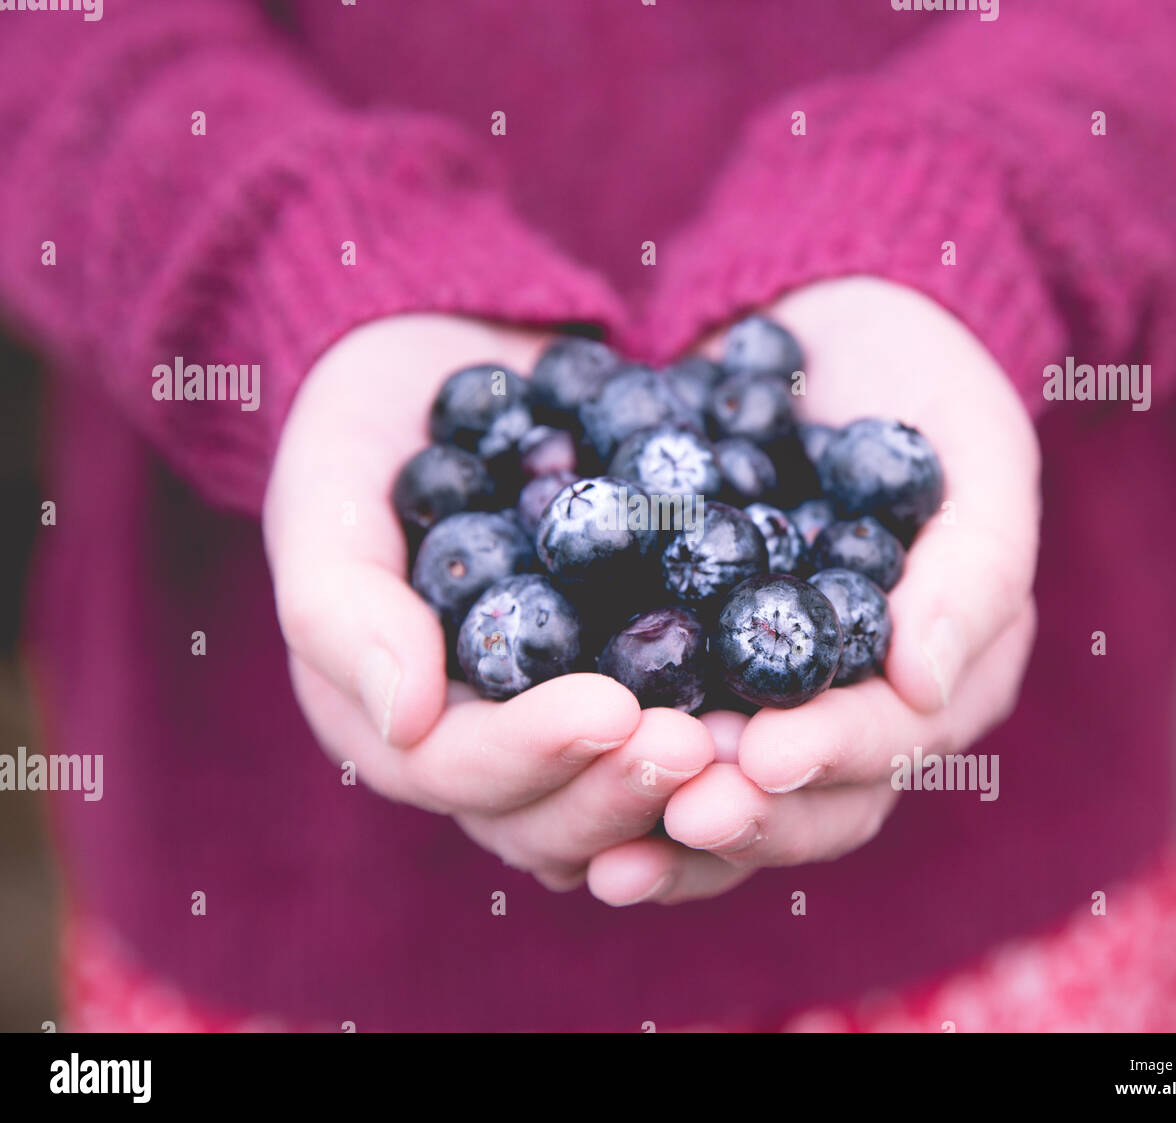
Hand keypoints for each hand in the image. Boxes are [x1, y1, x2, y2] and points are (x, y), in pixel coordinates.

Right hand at [263, 314, 712, 890]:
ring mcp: (562, 723)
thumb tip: (404, 717)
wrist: (470, 364)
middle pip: (547, 819)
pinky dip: (734, 748)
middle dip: (620, 789)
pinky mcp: (637, 686)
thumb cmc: (374, 424)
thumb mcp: (330, 487)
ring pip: (621, 810)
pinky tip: (791, 717)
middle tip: (699, 745)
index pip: (455, 771)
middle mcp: (483, 742)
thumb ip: (341, 602)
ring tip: (756, 753)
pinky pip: (682, 743)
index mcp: (396, 715)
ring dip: (685, 797)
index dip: (531, 754)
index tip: (612, 710)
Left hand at [587, 277, 1039, 904]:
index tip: (761, 757)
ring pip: (736, 797)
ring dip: (674, 825)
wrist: (822, 326)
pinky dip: (618, 778)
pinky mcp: (696, 668)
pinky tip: (558, 792)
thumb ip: (973, 567)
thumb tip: (920, 686)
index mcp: (945, 671)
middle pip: (815, 799)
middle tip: (678, 812)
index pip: (896, 739)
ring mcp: (775, 697)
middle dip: (747, 813)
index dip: (833, 756)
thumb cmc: (922, 378)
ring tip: (609, 853)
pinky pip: (667, 742)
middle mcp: (860, 705)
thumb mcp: (980, 448)